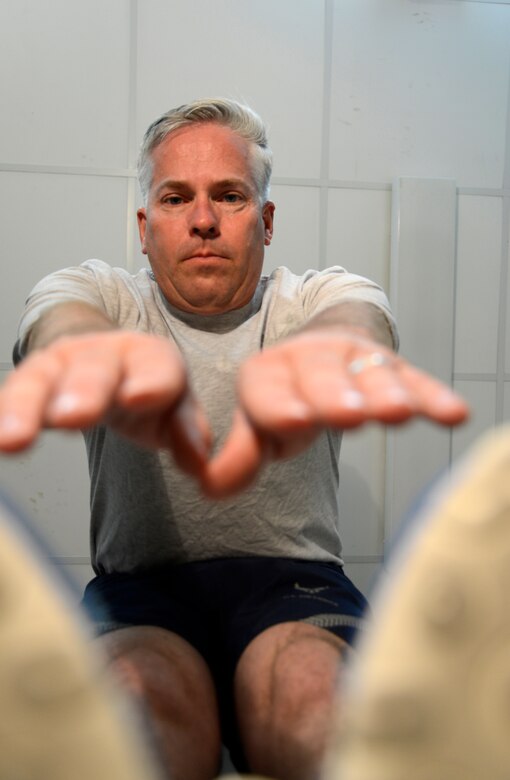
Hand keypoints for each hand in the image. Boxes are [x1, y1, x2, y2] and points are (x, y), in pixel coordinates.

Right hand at [0, 332, 210, 474]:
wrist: (110, 363)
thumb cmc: (149, 388)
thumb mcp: (177, 407)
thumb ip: (188, 431)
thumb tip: (197, 462)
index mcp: (151, 357)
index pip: (156, 368)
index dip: (149, 383)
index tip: (137, 399)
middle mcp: (106, 355)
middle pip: (95, 370)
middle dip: (84, 391)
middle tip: (73, 415)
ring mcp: (64, 365)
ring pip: (43, 379)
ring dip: (28, 407)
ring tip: (15, 439)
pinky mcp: (33, 381)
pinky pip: (14, 394)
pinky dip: (3, 414)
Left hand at [200, 330, 468, 497]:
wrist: (323, 351)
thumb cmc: (288, 399)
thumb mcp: (259, 425)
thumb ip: (240, 457)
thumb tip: (210, 488)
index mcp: (267, 374)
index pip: (266, 391)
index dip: (278, 407)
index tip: (293, 422)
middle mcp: (310, 360)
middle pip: (321, 378)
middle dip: (334, 397)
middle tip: (348, 415)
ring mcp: (355, 360)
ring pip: (370, 376)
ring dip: (384, 393)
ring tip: (399, 412)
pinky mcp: (393, 367)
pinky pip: (415, 382)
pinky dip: (432, 398)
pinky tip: (452, 414)